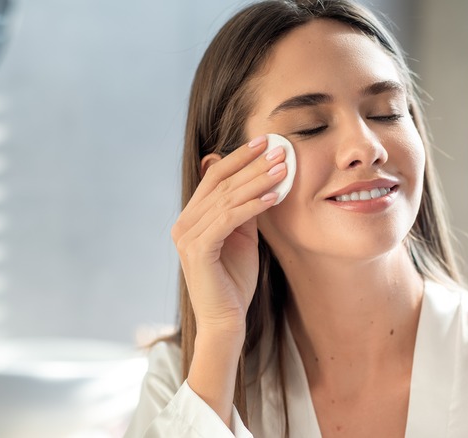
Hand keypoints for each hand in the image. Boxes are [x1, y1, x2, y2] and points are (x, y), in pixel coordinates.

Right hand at [171, 135, 287, 336]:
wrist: (226, 319)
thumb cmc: (235, 280)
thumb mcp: (243, 236)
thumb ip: (244, 209)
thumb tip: (259, 179)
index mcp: (192, 217)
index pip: (215, 177)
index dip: (239, 157)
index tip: (265, 141)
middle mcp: (184, 223)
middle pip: (221, 183)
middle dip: (253, 164)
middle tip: (280, 150)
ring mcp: (187, 236)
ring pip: (227, 199)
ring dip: (258, 181)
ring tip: (283, 169)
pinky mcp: (197, 250)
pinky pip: (227, 220)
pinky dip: (252, 206)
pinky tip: (273, 197)